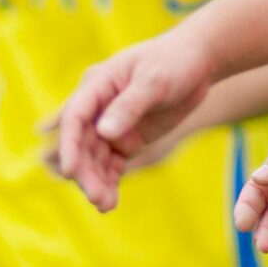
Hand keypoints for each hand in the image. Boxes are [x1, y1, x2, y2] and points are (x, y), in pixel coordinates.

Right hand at [54, 29, 217, 212]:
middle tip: (96, 198)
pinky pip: (111, 166)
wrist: (198, 63)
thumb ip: (130, 106)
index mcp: (98, 86)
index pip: (75, 118)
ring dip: (96, 182)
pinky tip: (111, 202)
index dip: (68, 145)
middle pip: (82, 145)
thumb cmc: (176, 60)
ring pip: (94, 159)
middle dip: (85, 172)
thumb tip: (105, 133)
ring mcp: (111, 126)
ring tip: (105, 206)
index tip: (70, 171)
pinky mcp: (126, 140)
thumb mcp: (155, 80)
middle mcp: (98, 108)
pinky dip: (109, 182)